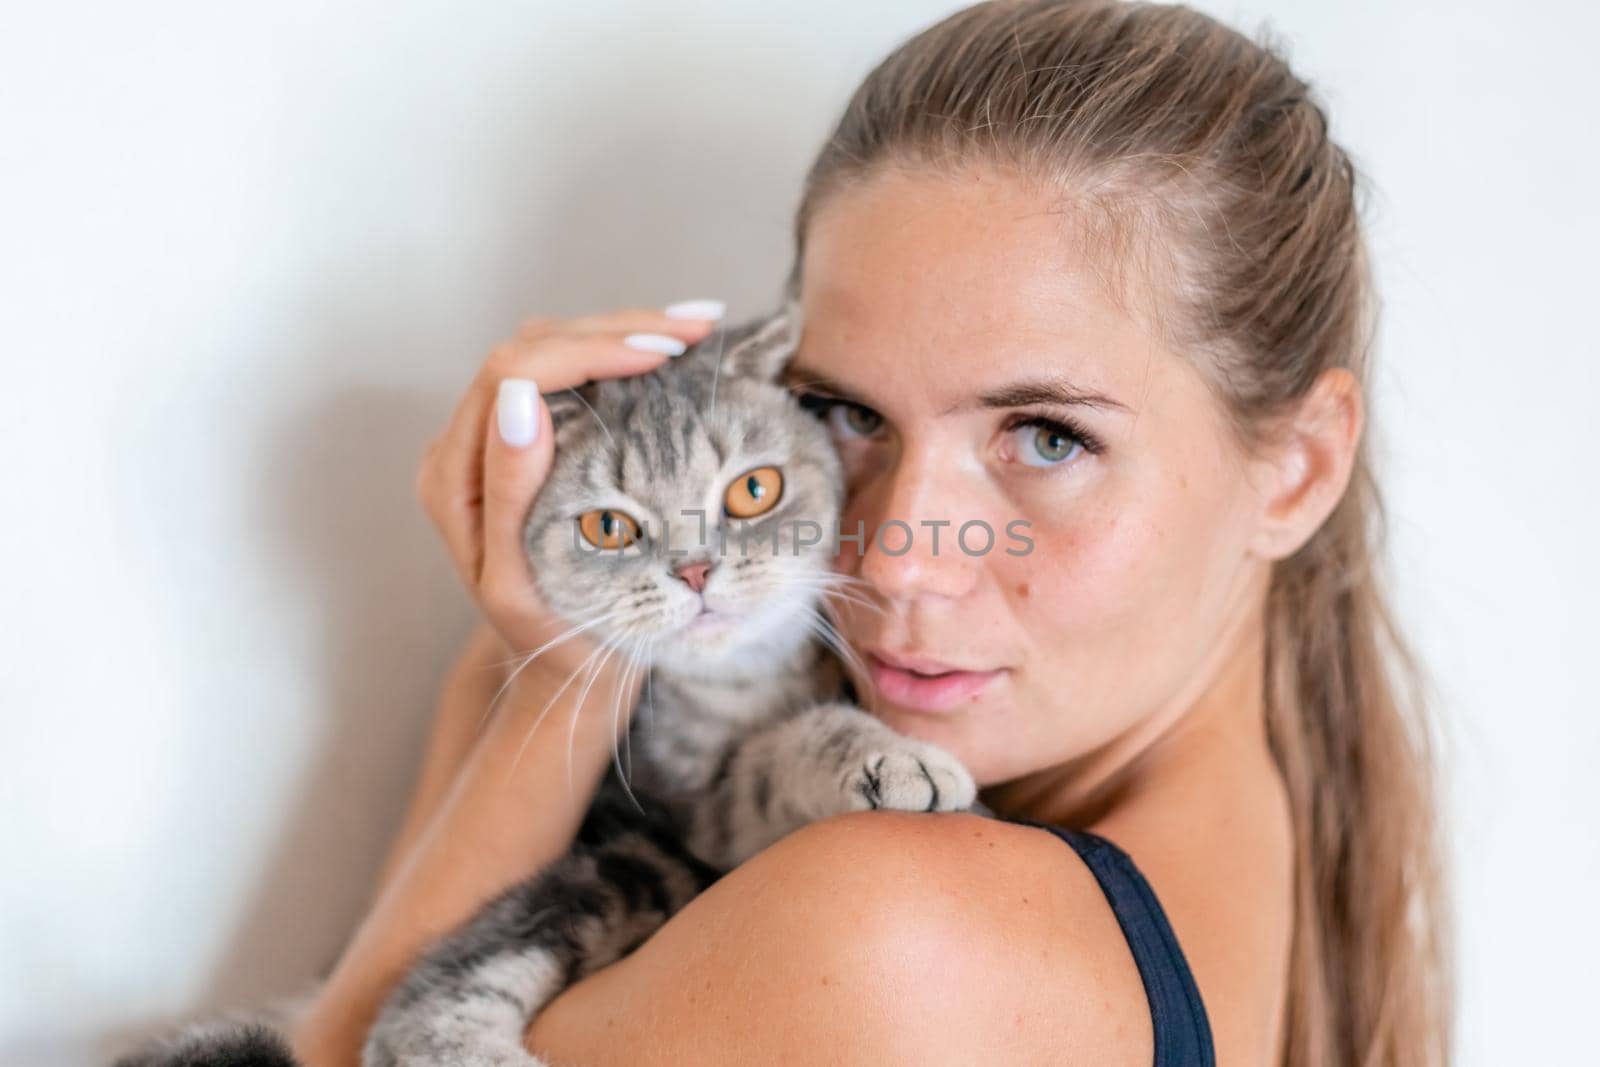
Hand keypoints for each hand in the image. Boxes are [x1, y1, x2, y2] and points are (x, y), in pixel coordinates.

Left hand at [414, 302, 723, 675]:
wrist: (563, 668)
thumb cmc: (550, 637)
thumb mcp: (522, 580)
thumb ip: (509, 491)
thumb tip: (518, 396)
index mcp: (454, 474)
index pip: (513, 375)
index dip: (587, 351)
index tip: (661, 354)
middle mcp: (468, 443)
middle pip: (536, 346)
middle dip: (618, 329)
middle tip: (695, 331)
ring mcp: (502, 435)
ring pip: (557, 347)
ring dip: (626, 330)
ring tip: (695, 328)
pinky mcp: (537, 437)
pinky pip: (574, 373)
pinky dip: (624, 351)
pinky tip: (675, 346)